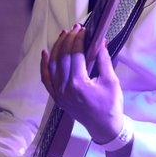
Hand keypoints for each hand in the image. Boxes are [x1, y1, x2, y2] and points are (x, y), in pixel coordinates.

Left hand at [40, 25, 123, 143]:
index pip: (76, 54)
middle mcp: (65, 88)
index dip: (79, 39)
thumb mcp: (111, 81)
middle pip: (63, 57)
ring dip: (57, 48)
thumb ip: (104, 60)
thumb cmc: (111, 105)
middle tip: (76, 28)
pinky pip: (46, 79)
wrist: (104, 128)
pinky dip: (44, 65)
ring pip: (52, 65)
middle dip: (68, 40)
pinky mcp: (57, 97)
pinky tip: (45, 53)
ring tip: (64, 34)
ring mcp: (59, 93)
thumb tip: (101, 41)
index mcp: (79, 83)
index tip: (84, 30)